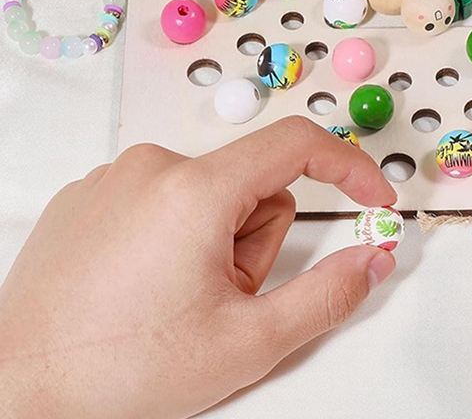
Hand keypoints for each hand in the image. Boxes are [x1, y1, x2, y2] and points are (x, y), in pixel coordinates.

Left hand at [0, 117, 396, 418]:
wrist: (13, 390)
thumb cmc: (117, 371)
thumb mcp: (245, 343)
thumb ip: (326, 297)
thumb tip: (372, 260)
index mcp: (197, 191)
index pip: (298, 144)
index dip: (349, 166)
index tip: (373, 198)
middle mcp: (155, 167)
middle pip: (252, 183)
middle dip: (256, 237)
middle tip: (221, 296)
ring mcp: (116, 177)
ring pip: (208, 192)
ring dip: (214, 240)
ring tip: (176, 296)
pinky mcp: (90, 195)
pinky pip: (163, 196)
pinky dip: (172, 234)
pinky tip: (141, 285)